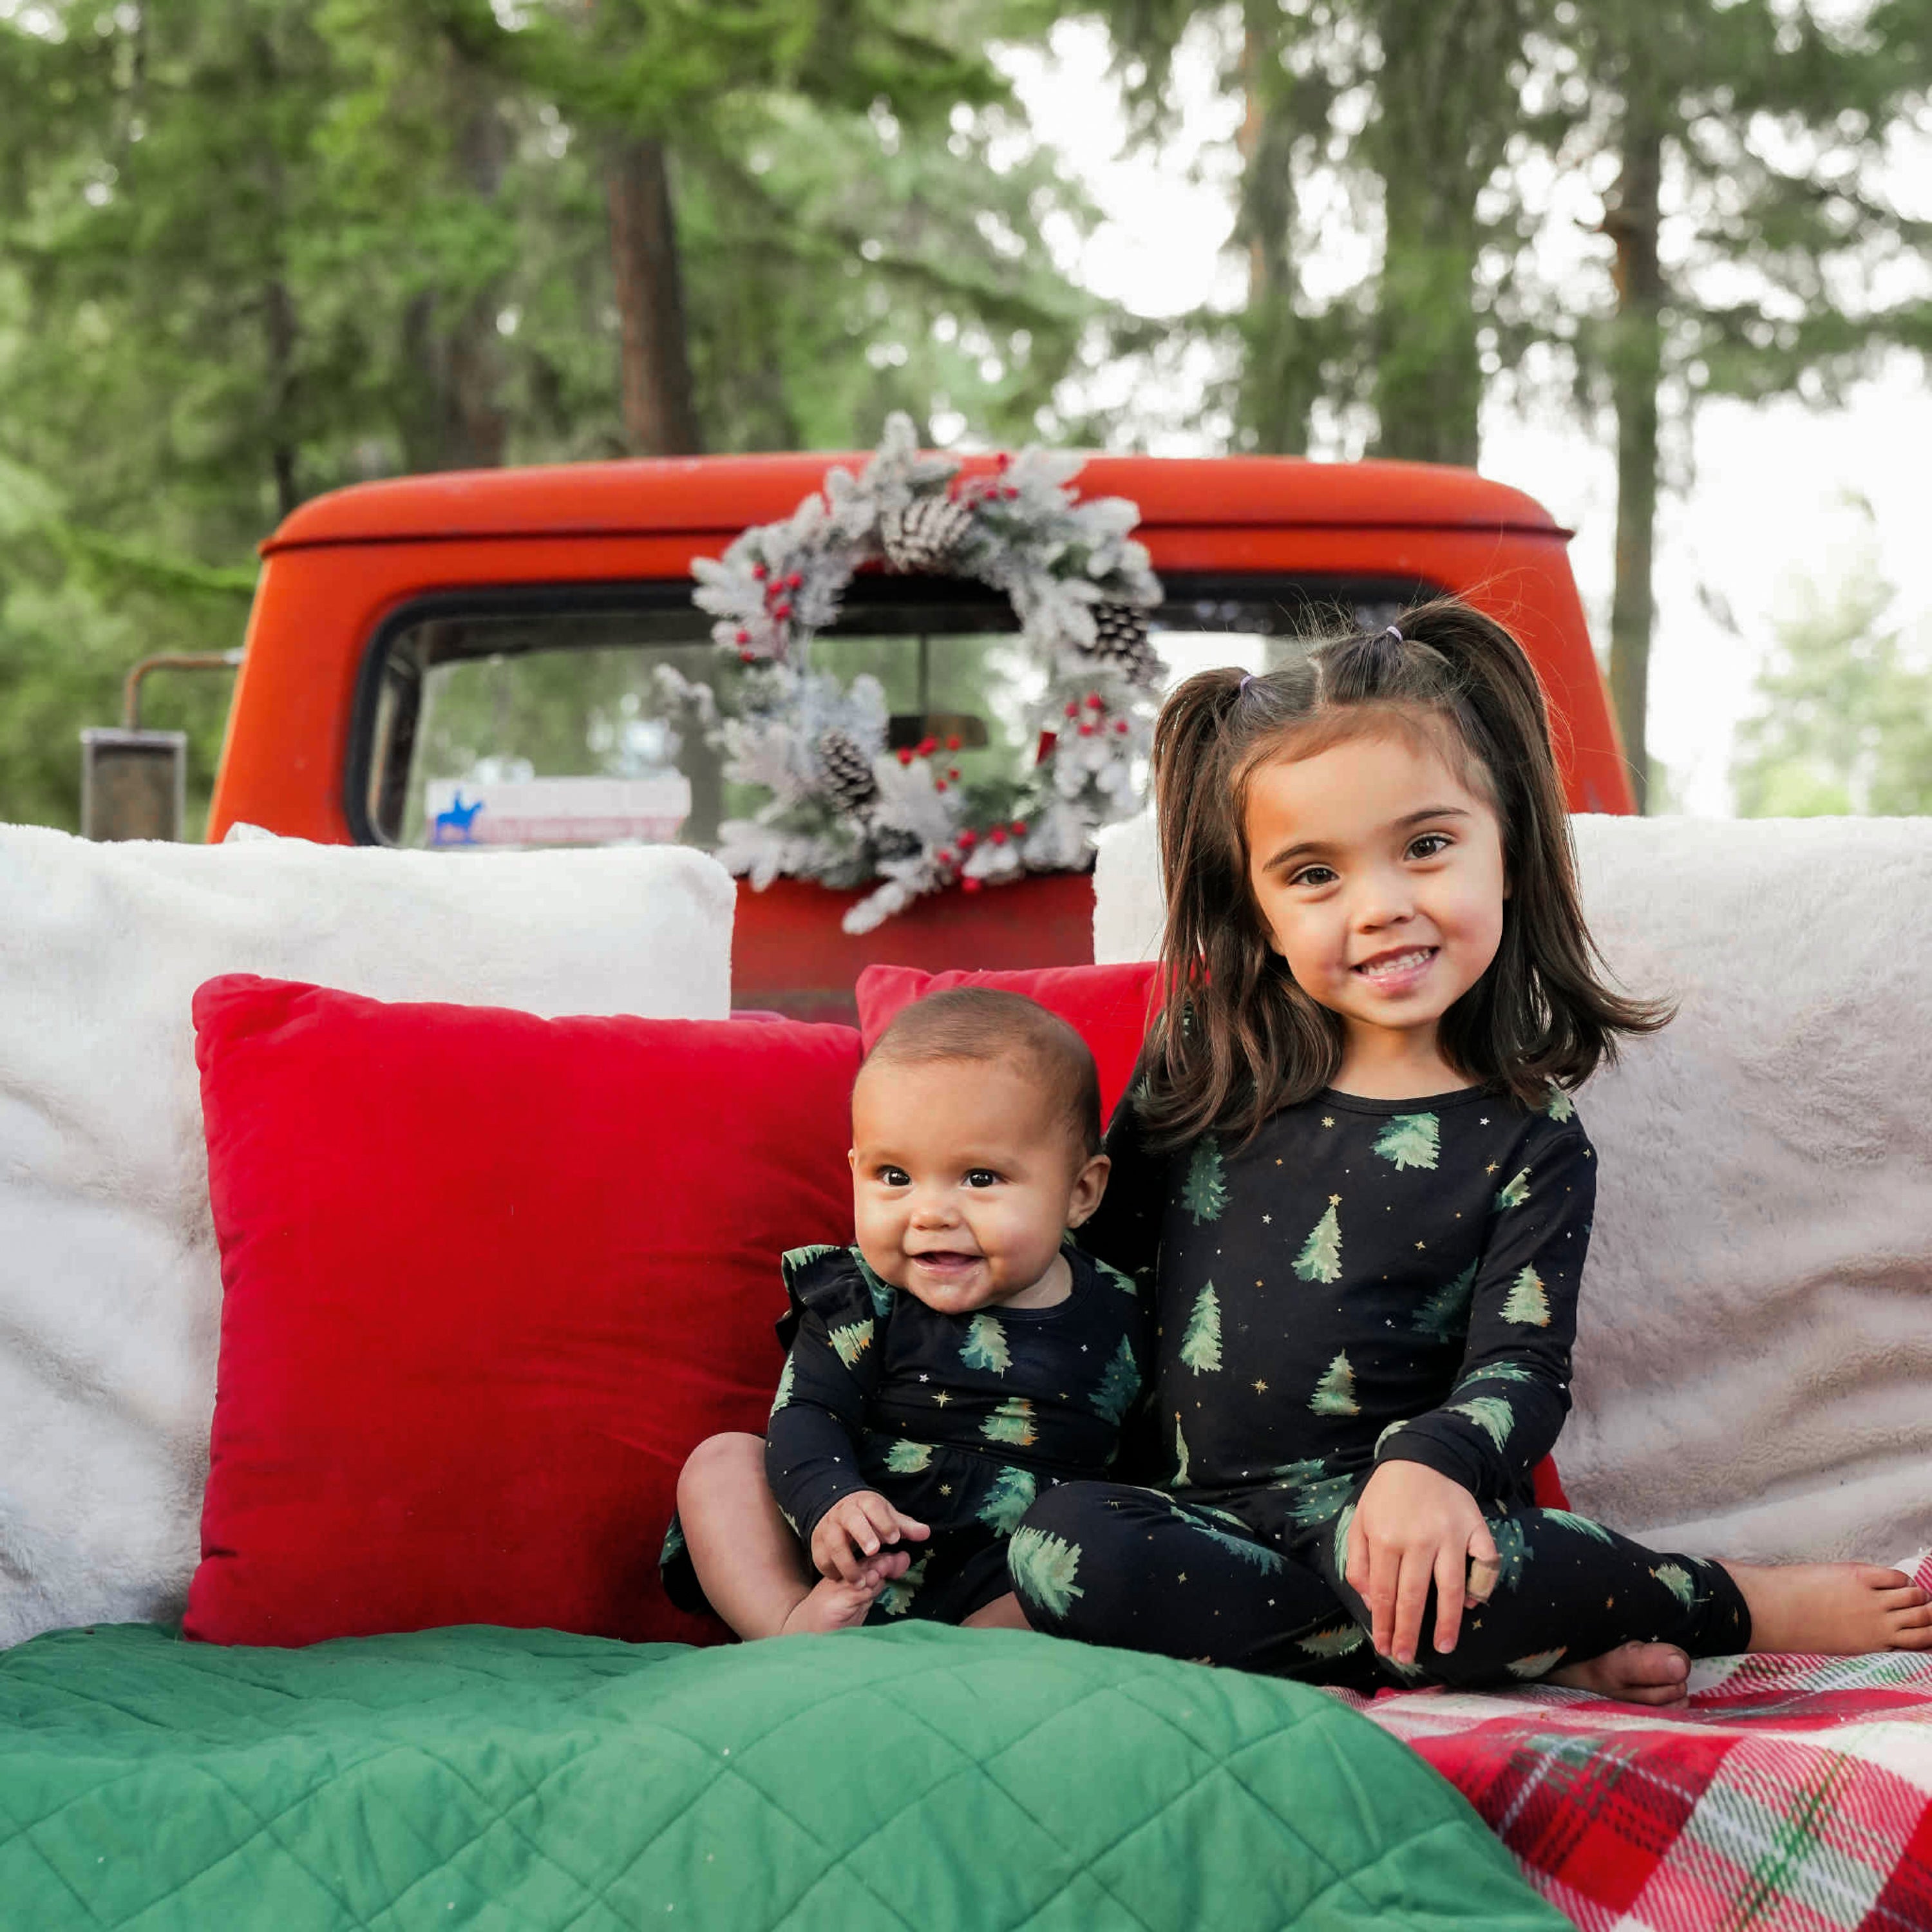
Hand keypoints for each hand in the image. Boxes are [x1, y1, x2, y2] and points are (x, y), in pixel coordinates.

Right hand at [809, 1491, 929, 1583]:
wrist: (835, 1509)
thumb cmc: (867, 1516)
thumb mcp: (886, 1516)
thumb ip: (905, 1527)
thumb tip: (925, 1533)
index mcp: (864, 1503)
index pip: (874, 1507)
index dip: (884, 1522)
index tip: (895, 1538)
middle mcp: (844, 1514)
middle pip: (851, 1521)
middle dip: (862, 1534)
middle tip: (874, 1551)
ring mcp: (828, 1528)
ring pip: (833, 1543)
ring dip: (846, 1563)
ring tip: (860, 1581)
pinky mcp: (817, 1545)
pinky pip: (821, 1559)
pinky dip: (831, 1571)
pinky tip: (843, 1581)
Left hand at [1345, 1461, 1497, 1666]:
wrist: (1422, 1456)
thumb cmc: (1387, 1495)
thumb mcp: (1360, 1520)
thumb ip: (1358, 1562)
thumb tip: (1371, 1604)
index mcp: (1385, 1537)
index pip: (1383, 1592)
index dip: (1384, 1624)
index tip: (1385, 1648)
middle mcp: (1419, 1539)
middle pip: (1414, 1596)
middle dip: (1409, 1632)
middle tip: (1407, 1658)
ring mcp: (1451, 1534)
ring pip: (1450, 1587)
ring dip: (1447, 1622)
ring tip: (1444, 1647)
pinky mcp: (1476, 1528)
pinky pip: (1485, 1562)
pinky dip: (1481, 1585)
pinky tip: (1472, 1605)